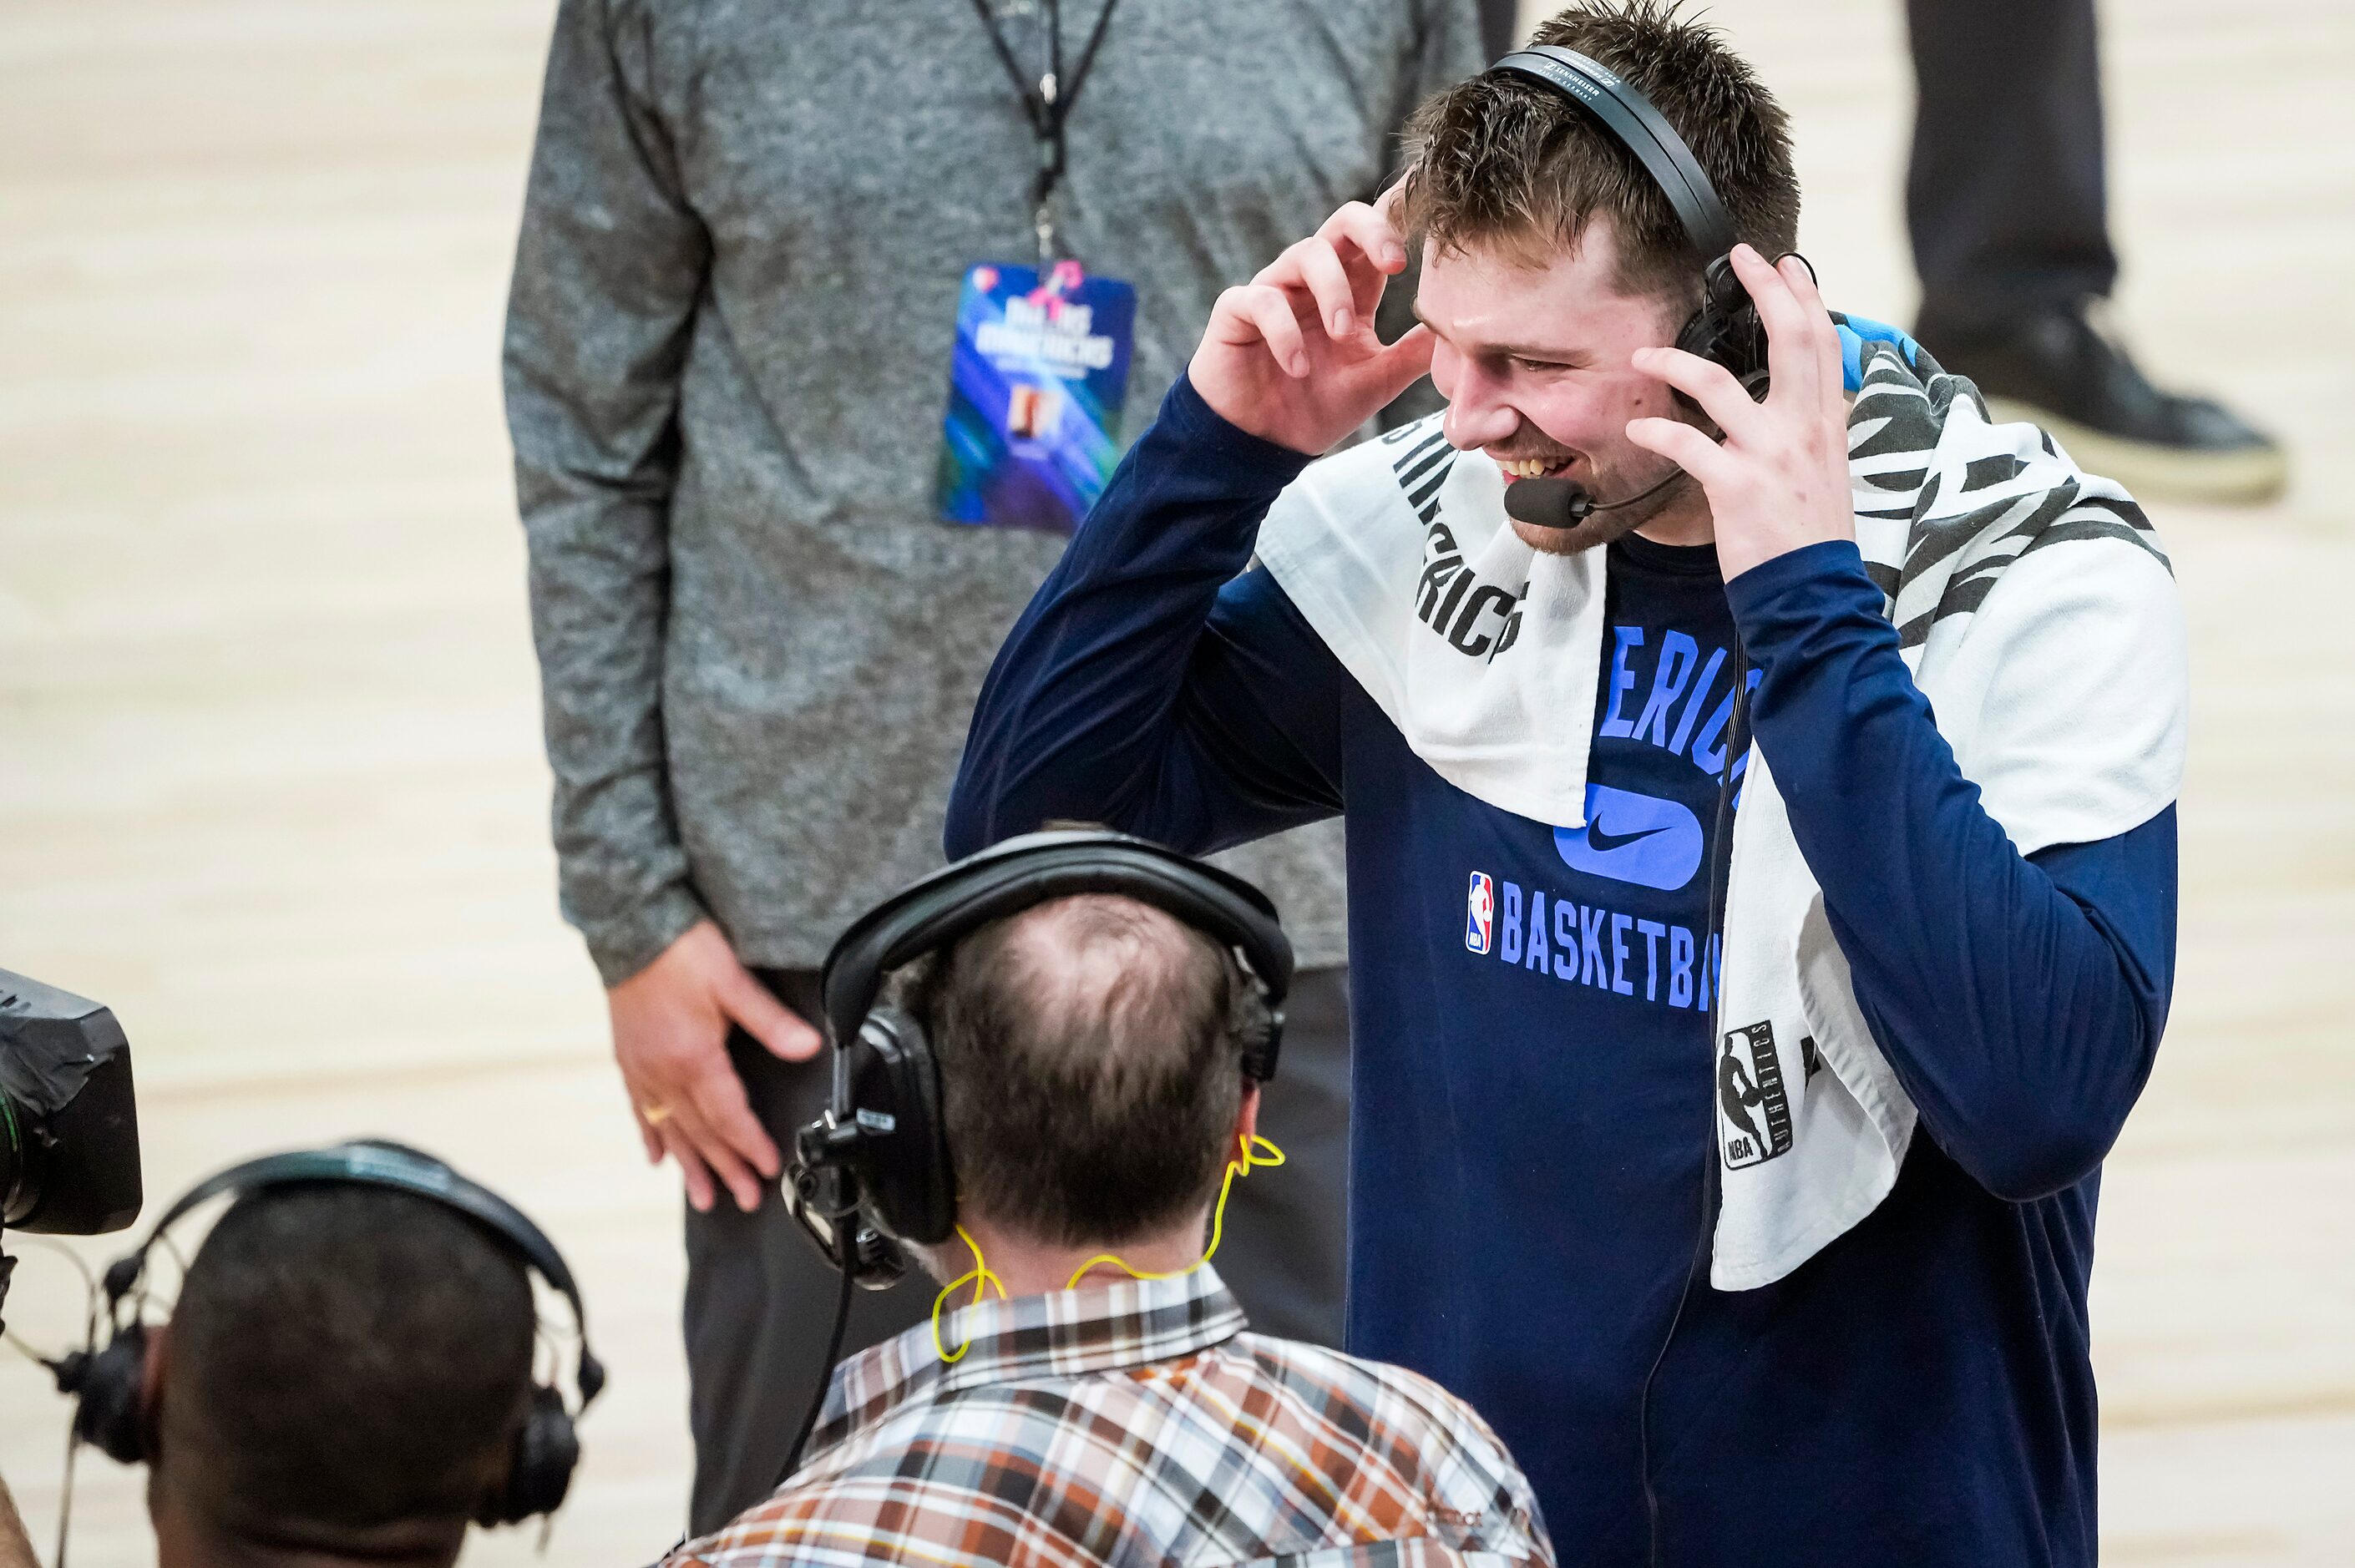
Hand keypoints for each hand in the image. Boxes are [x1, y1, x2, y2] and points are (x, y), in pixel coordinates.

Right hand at [608, 919, 820, 1212]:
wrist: (631, 928)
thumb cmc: (682, 951)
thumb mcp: (733, 981)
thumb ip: (771, 1021)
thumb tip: (808, 1047)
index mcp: (693, 1058)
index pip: (727, 1115)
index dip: (749, 1145)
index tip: (767, 1168)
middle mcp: (663, 1072)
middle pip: (700, 1132)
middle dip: (725, 1169)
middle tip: (745, 1198)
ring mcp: (642, 1069)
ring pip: (669, 1130)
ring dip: (689, 1166)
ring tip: (705, 1198)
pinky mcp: (628, 1060)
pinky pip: (640, 1110)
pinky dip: (650, 1136)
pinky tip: (657, 1159)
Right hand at [1188, 193, 1436, 455]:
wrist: (1261, 447)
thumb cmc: (1315, 408)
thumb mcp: (1378, 382)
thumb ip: (1415, 353)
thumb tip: (1469, 331)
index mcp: (1351, 290)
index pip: (1376, 238)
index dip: (1400, 216)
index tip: (1430, 214)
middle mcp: (1313, 281)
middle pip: (1343, 222)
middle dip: (1373, 232)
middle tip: (1396, 264)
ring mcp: (1275, 290)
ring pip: (1306, 253)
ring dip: (1331, 291)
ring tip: (1341, 335)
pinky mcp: (1236, 311)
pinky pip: (1262, 299)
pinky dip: (1285, 330)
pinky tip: (1297, 366)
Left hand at [1623, 245, 1851, 581]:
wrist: (1813, 593)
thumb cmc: (1810, 537)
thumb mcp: (1824, 472)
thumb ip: (1806, 430)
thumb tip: (1787, 402)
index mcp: (1826, 423)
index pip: (1823, 343)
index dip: (1805, 297)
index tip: (1784, 264)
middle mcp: (1805, 429)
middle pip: (1791, 338)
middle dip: (1765, 289)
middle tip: (1740, 258)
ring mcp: (1770, 454)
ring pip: (1719, 383)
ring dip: (1674, 362)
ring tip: (1644, 354)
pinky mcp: (1736, 485)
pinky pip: (1686, 444)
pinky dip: (1656, 432)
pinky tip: (1640, 428)